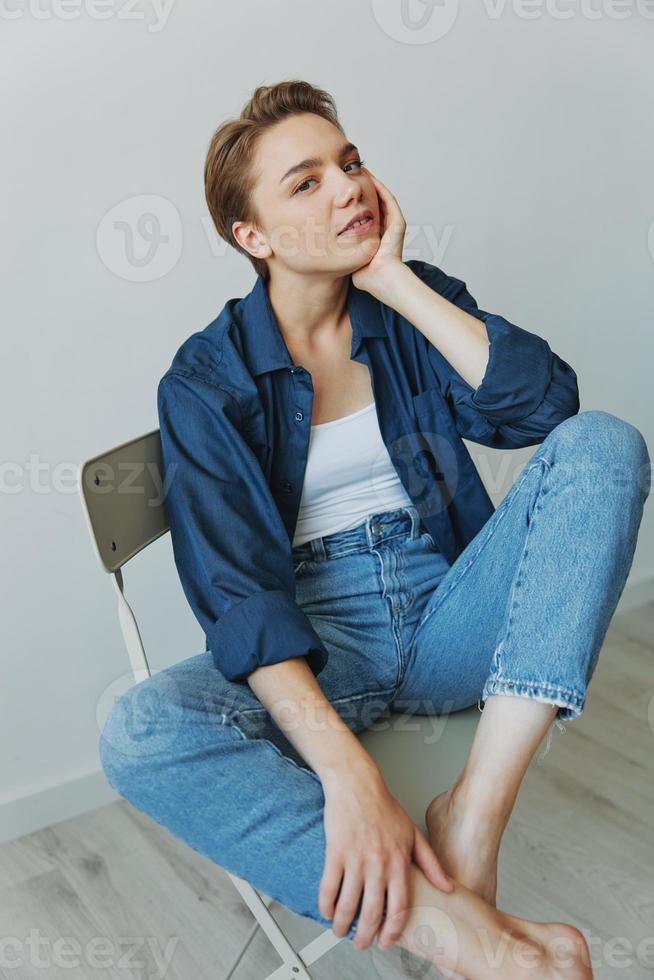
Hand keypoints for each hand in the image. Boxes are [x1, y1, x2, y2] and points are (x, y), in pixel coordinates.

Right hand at [319, 764, 453, 951]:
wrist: (357, 784)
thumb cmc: (383, 806)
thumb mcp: (413, 834)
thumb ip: (431, 863)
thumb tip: (448, 887)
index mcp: (399, 862)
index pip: (399, 908)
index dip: (392, 931)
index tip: (386, 942)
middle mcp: (378, 864)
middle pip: (372, 913)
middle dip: (366, 936)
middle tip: (362, 944)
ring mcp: (355, 859)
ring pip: (348, 905)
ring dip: (343, 925)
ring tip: (340, 931)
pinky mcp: (335, 852)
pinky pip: (329, 887)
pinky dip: (326, 905)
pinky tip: (326, 911)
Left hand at [350, 170, 406, 297]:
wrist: (381, 279)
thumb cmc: (365, 276)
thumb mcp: (349, 259)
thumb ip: (340, 251)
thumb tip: (324, 248)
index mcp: (375, 238)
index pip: (365, 215)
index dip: (355, 203)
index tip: (344, 193)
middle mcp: (386, 230)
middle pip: (374, 204)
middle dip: (363, 190)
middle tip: (352, 176)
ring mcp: (393, 226)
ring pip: (382, 198)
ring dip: (372, 184)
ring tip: (360, 171)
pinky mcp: (398, 223)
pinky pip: (388, 200)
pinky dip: (380, 187)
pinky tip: (370, 176)